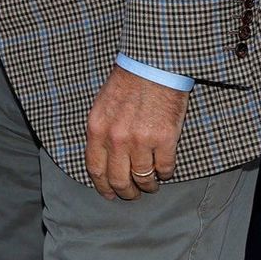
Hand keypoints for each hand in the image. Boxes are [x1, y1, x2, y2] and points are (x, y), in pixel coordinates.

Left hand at [85, 65, 188, 199]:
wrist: (152, 64)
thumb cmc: (128, 82)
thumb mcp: (102, 106)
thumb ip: (101, 132)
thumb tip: (104, 159)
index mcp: (97, 129)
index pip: (95, 169)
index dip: (103, 187)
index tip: (109, 194)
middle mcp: (116, 139)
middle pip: (119, 180)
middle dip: (127, 192)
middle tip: (133, 194)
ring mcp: (141, 140)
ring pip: (143, 178)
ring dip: (148, 185)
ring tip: (151, 184)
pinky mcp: (164, 140)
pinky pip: (164, 168)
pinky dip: (165, 173)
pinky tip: (164, 169)